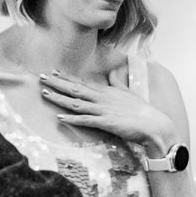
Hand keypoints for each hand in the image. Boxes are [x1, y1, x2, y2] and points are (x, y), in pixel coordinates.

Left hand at [42, 71, 176, 154]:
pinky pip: (85, 120)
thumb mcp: (129, 93)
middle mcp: (102, 98)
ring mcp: (103, 110)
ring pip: (76, 102)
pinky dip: (72, 118)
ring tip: (44, 93)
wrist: (154, 124)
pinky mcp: (106, 122)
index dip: (67, 77)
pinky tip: (60, 117)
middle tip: (41, 77)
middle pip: (75, 89)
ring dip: (59, 98)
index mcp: (107, 91)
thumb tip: (114, 73)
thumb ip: (118, 83)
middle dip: (57, 83)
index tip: (54, 72)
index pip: (83, 83)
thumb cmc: (143, 111)